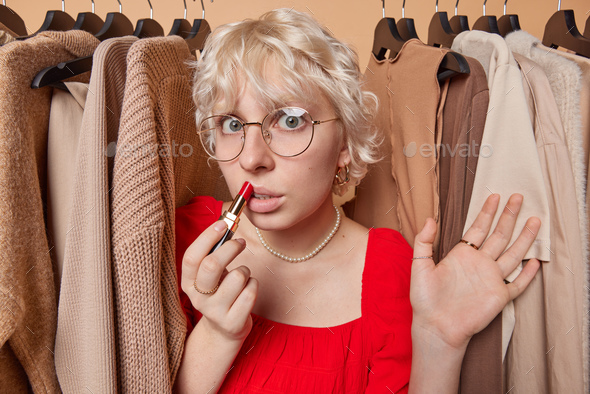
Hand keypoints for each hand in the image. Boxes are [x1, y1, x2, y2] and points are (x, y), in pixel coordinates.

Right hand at [181, 220, 258, 342]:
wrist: (225, 329)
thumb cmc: (220, 292)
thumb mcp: (212, 275)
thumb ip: (214, 253)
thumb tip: (227, 222)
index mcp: (188, 282)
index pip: (191, 257)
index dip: (207, 238)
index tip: (223, 224)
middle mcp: (198, 298)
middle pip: (212, 265)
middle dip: (230, 248)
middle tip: (240, 243)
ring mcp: (214, 312)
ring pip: (237, 277)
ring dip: (245, 271)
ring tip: (243, 277)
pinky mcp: (232, 322)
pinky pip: (251, 292)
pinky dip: (254, 285)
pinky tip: (248, 290)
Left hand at [409, 193, 540, 349]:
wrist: (435, 325)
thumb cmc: (424, 298)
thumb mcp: (419, 265)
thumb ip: (424, 241)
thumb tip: (430, 218)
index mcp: (461, 255)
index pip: (478, 229)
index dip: (487, 213)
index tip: (495, 196)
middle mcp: (479, 264)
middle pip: (499, 235)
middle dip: (509, 216)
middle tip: (518, 197)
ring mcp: (491, 279)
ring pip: (513, 254)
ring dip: (524, 238)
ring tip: (535, 220)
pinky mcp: (499, 297)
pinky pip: (517, 284)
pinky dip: (527, 274)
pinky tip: (536, 261)